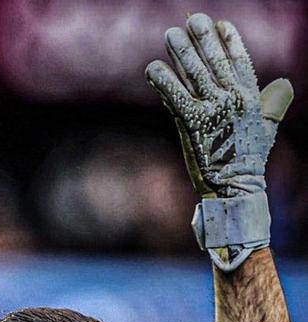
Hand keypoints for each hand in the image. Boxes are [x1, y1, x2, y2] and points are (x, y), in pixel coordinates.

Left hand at [145, 13, 292, 197]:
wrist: (235, 186)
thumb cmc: (248, 159)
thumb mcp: (267, 126)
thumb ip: (274, 102)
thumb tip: (284, 83)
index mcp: (249, 95)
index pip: (239, 59)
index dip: (229, 39)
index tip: (219, 24)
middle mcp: (231, 98)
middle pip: (213, 60)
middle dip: (202, 37)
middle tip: (190, 20)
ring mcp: (212, 109)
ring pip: (193, 73)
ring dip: (180, 51)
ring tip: (169, 35)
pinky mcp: (193, 123)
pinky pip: (175, 96)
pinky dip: (163, 81)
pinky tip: (152, 69)